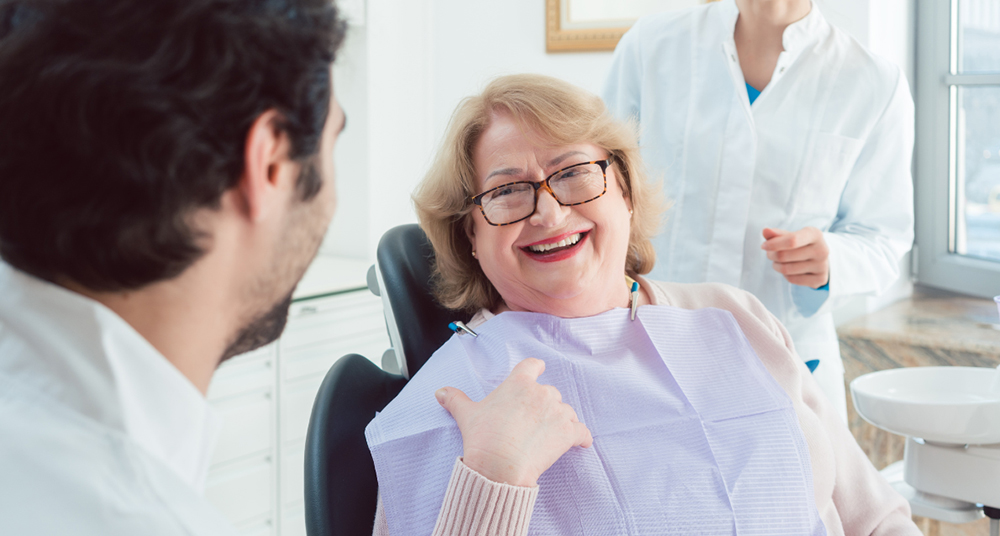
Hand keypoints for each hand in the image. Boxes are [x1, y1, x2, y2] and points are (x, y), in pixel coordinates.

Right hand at [434, 358, 592, 486]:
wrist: (499, 464)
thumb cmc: (483, 438)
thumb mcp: (467, 415)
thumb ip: (455, 400)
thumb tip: (440, 392)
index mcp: (519, 383)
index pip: (532, 365)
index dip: (536, 368)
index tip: (538, 371)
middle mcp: (541, 392)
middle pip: (549, 392)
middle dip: (544, 405)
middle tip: (532, 422)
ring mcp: (557, 411)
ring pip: (566, 411)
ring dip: (561, 421)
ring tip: (548, 437)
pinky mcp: (568, 432)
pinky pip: (582, 432)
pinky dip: (582, 438)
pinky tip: (581, 444)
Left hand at [761, 227, 829, 288]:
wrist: (819, 258)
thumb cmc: (801, 244)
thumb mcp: (791, 235)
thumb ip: (777, 234)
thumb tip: (765, 231)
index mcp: (815, 234)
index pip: (792, 240)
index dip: (774, 244)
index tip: (763, 246)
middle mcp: (822, 250)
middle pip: (784, 256)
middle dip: (772, 255)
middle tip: (770, 254)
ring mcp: (822, 266)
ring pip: (786, 269)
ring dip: (776, 266)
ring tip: (778, 262)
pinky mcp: (820, 279)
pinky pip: (792, 279)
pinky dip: (785, 275)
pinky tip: (789, 270)